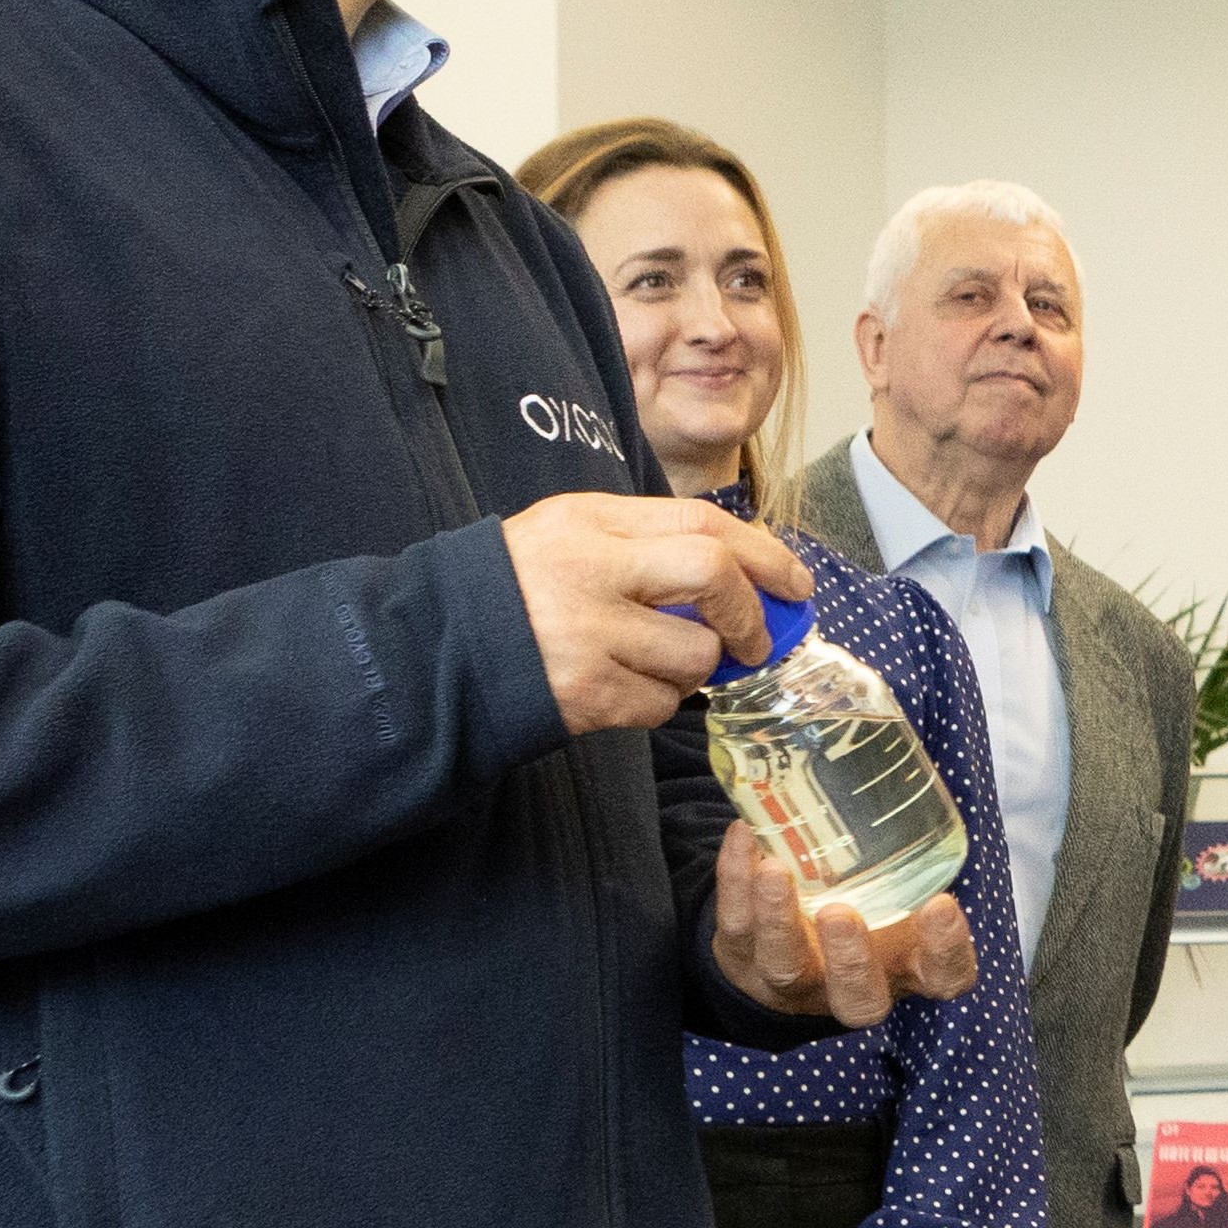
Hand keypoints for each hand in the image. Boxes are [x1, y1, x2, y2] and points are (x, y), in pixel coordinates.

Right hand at [503, 492, 812, 737]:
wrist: (432, 651)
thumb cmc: (519, 590)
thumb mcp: (569, 536)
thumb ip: (646, 542)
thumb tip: (747, 571)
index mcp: (589, 523)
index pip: (702, 523)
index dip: (765, 554)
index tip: (794, 584)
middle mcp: (589, 572)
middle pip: (711, 575)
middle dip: (751, 612)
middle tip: (757, 640)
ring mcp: (584, 635)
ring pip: (694, 654)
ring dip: (698, 669)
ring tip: (663, 664)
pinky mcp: (582, 693)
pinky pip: (660, 704)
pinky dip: (660, 702)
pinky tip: (628, 689)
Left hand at [707, 828, 978, 1028]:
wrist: (786, 945)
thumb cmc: (863, 908)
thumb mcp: (897, 893)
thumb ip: (909, 857)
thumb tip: (905, 772)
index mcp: (907, 968)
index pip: (945, 977)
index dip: (946, 950)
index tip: (941, 904)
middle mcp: (851, 986)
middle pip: (858, 999)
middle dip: (849, 959)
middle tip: (840, 912)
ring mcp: (793, 978)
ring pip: (783, 964)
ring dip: (778, 919)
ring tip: (776, 870)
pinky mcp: (742, 956)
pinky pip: (734, 924)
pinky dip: (735, 879)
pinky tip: (744, 834)